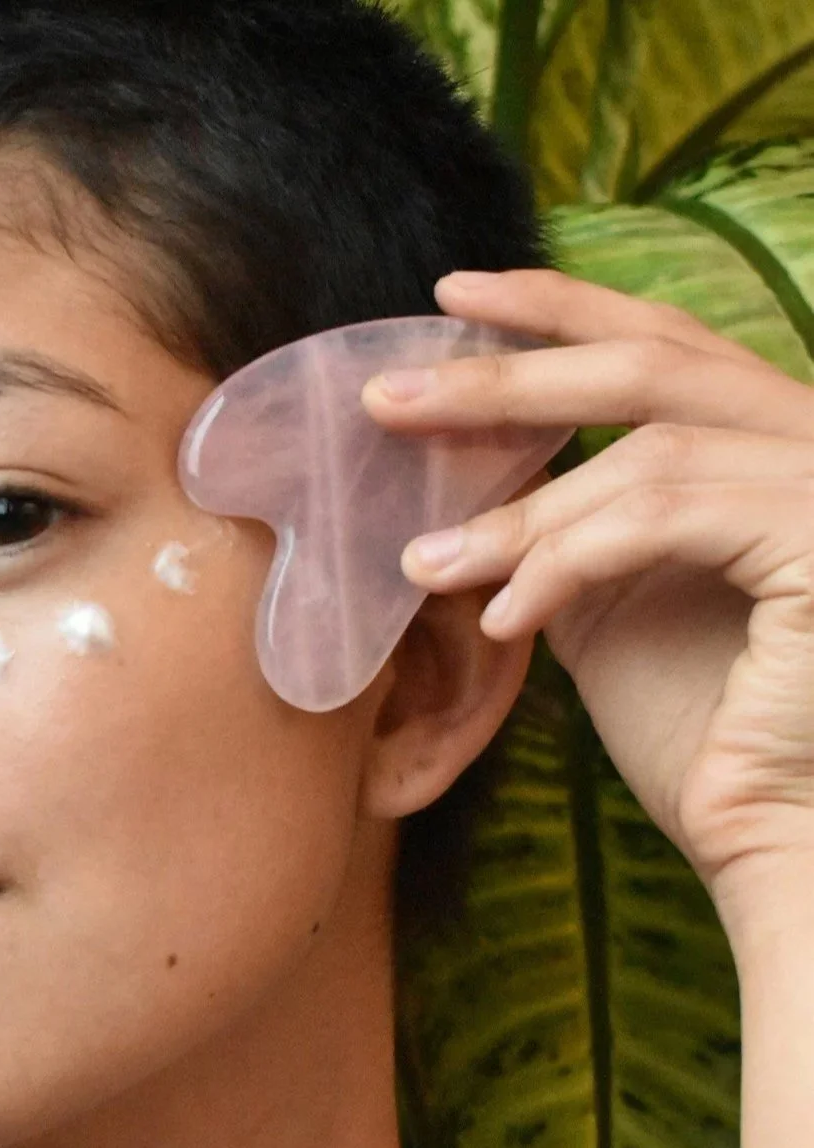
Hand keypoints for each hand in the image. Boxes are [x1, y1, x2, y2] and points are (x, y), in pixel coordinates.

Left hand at [361, 267, 813, 920]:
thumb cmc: (703, 734)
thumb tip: (480, 483)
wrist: (776, 837)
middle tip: (385, 396)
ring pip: (648, 451)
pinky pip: (668, 513)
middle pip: (654, 364)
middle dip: (506, 373)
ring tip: (421, 561)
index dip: (558, 311)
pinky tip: (502, 618)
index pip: (664, 347)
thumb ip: (572, 529)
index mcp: (776, 444)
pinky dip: (568, 558)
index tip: (449, 298)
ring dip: (516, 513)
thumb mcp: (614, 606)